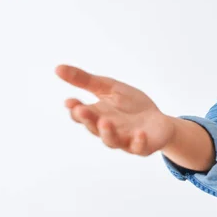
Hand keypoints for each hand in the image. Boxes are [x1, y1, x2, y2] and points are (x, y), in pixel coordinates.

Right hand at [55, 64, 174, 155]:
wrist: (159, 121)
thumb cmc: (132, 105)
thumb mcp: (109, 88)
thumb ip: (86, 81)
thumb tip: (57, 68)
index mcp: (97, 115)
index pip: (81, 114)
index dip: (75, 109)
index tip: (70, 101)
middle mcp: (108, 130)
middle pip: (94, 127)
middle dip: (87, 119)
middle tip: (81, 110)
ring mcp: (125, 141)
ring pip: (112, 141)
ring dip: (107, 132)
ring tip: (105, 122)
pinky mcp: (143, 147)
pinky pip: (139, 148)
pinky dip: (138, 142)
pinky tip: (140, 133)